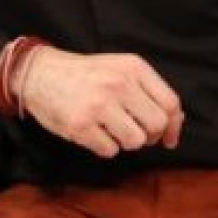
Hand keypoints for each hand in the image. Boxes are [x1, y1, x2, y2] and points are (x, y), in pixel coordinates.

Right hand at [18, 48, 183, 158]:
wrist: (40, 73)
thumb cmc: (85, 75)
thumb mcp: (120, 69)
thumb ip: (148, 91)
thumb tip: (176, 120)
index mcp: (133, 67)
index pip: (170, 102)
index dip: (174, 126)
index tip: (169, 138)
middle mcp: (119, 83)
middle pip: (156, 125)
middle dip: (148, 135)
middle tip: (133, 131)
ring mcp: (99, 104)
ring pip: (135, 141)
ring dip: (125, 142)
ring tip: (109, 128)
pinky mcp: (81, 125)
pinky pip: (110, 150)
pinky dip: (104, 147)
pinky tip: (93, 131)